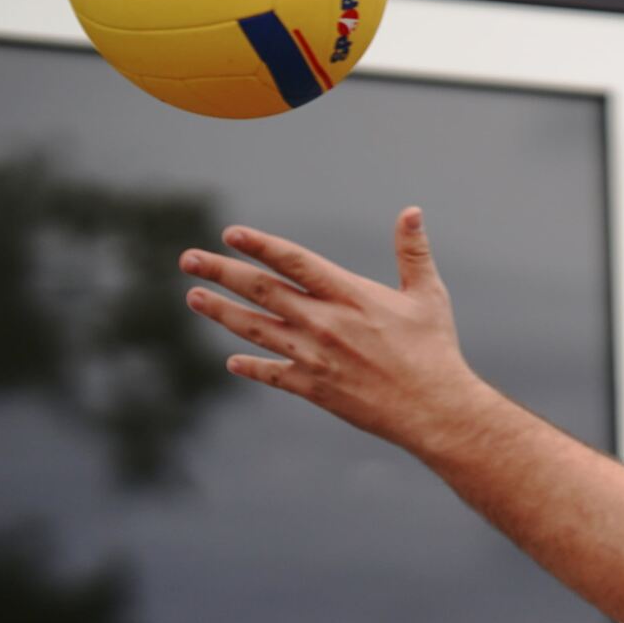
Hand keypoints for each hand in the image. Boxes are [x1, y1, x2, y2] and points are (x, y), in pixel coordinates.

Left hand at [180, 206, 492, 456]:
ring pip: (257, 329)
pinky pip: (274, 374)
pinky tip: (233, 362)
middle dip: (222, 272)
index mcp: (351, 295)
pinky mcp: (315, 388)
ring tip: (195, 297)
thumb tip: (412, 212)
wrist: (434, 410)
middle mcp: (325, 323)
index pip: (295, 262)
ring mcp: (315, 358)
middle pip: (263, 291)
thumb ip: (413, 252)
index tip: (230, 234)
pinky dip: (252, 367)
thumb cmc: (435, 350)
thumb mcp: (428, 295)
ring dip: (222, 312)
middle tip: (188, 259)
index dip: (260, 246)